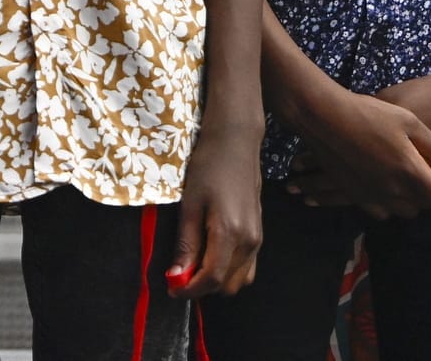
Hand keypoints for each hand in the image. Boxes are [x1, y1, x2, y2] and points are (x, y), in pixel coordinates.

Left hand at [165, 124, 262, 298]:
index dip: (188, 290)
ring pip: (239, 279)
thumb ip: (186, 244)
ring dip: (217, 279)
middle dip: (202, 286)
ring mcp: (258, 236)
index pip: (211, 279)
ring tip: (196, 261)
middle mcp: (250, 240)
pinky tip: (212, 251)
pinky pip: (247, 265)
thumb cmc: (209, 166)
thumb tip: (177, 277)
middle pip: (227, 286)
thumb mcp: (190, 204)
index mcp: (231, 232)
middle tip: (182, 270)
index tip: (170, 286)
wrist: (237, 140)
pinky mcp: (259, 230)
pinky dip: (229, 269)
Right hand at [289, 89, 430, 218]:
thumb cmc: (371, 114)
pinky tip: (388, 184)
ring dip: (411, 200)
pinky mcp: (354, 196)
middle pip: (421, 207)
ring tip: (411, 178)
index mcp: (409, 173)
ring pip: (400, 211)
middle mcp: (391, 192)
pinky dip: (389, 203)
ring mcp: (371, 197)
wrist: (327, 119)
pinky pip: (378, 210)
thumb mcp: (410, 122)